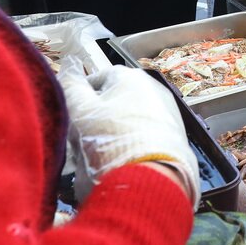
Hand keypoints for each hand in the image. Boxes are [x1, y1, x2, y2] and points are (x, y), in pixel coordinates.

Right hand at [59, 65, 198, 205]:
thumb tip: (68, 66)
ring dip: (115, 132)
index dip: (81, 98)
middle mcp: (154, 88)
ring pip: (130, 118)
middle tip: (85, 140)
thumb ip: (71, 86)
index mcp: (130, 76)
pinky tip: (126, 160)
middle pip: (116, 99)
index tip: (72, 118)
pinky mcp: (177, 135)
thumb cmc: (110, 139)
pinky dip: (134, 143)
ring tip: (104, 155)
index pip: (98, 79)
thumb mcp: (79, 111)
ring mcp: (169, 111)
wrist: (151, 178)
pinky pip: (147, 134)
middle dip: (99, 117)